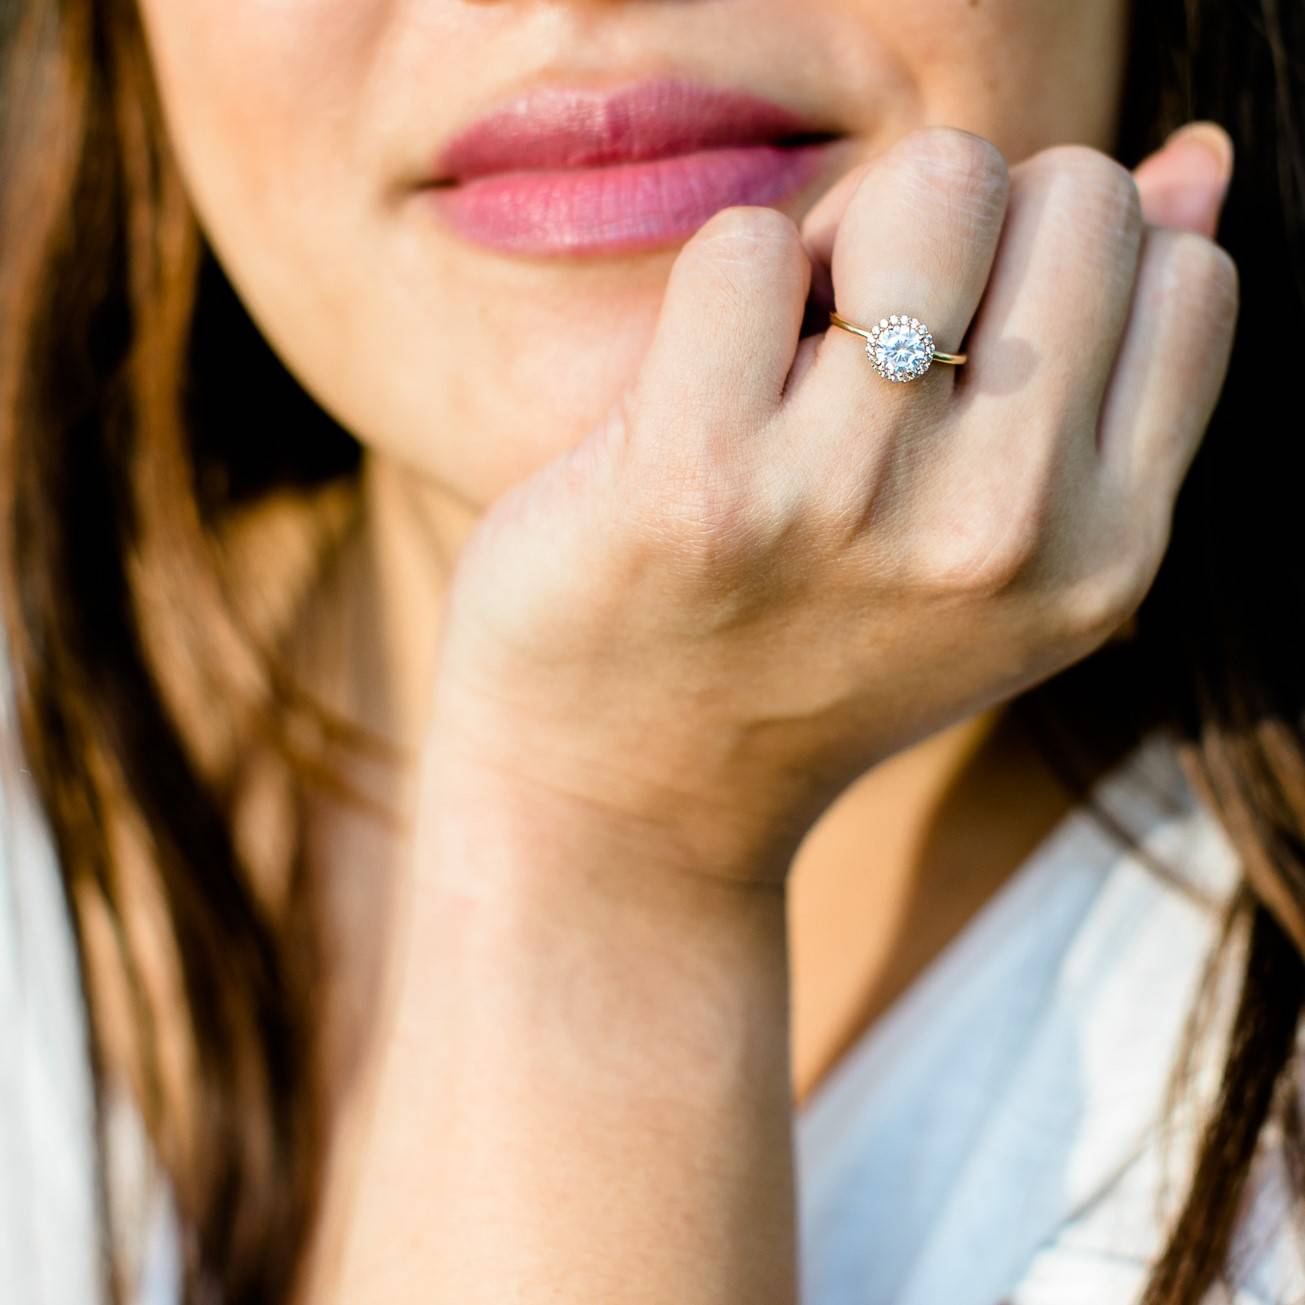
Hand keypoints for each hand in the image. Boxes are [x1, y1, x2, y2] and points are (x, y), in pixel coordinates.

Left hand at [423, 122, 1237, 883]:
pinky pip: (751, 248)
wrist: (635, 796)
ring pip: (929, 187)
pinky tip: (699, 391)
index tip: (970, 346)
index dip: (1060, 270)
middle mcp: (1007, 531)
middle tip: (874, 341)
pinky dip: (724, 289)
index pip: (1181, 272)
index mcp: (1106, 552)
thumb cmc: (808, 649)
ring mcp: (853, 502)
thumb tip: (1193, 163)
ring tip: (795, 356)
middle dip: (968, 233)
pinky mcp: (702, 479)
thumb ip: (1114, 363)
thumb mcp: (1002, 549)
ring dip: (850, 240)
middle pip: (1073, 195)